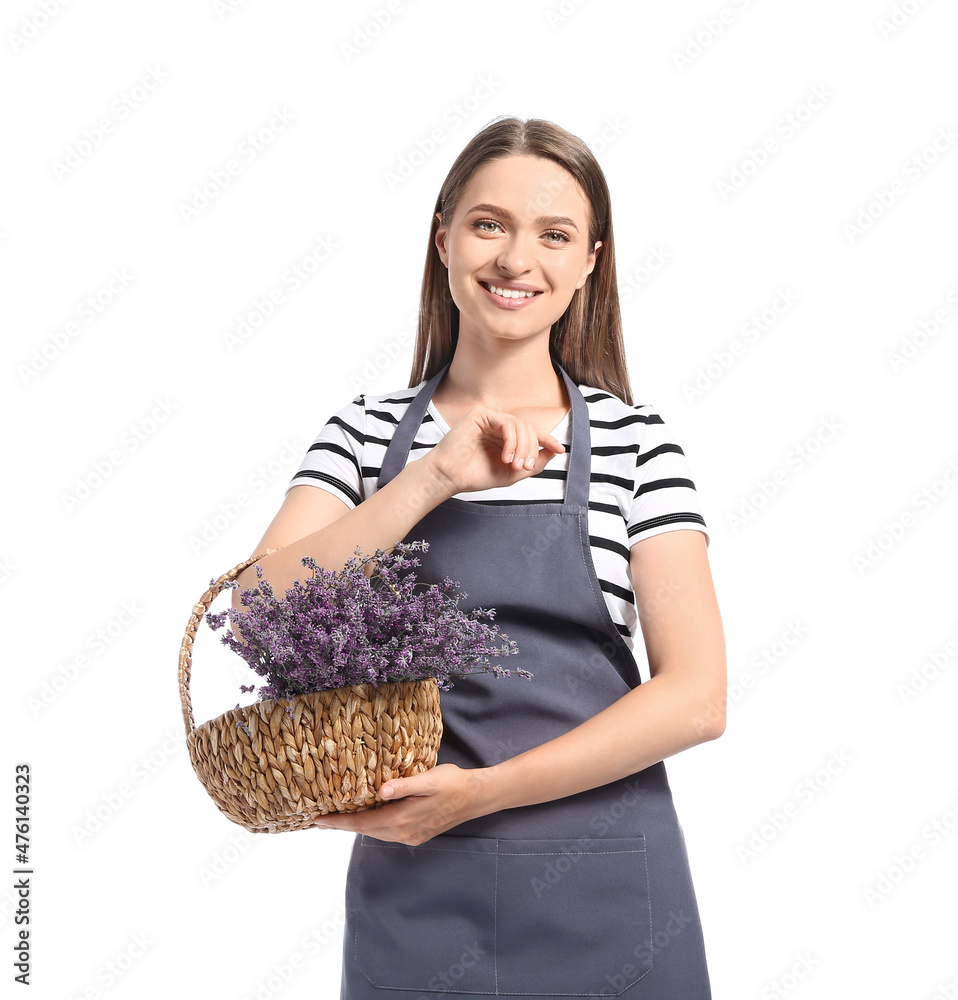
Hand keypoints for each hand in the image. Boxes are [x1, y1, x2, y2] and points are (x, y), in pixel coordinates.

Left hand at [309, 763, 493, 845]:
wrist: (476, 797)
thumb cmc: (453, 783)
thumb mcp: (429, 779)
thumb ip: (404, 786)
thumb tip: (381, 791)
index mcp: (402, 819)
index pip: (362, 822)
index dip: (339, 822)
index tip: (318, 821)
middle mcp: (403, 833)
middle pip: (365, 830)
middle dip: (342, 825)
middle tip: (320, 821)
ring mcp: (410, 836)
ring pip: (376, 832)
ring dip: (357, 826)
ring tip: (338, 820)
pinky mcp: (417, 835)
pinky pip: (387, 832)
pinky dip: (372, 826)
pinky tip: (368, 818)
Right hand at [424, 405, 564, 495]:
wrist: (450, 477)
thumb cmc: (475, 475)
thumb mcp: (512, 473)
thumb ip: (533, 463)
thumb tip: (554, 450)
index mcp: (505, 437)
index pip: (531, 433)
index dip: (547, 439)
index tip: (560, 449)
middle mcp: (498, 425)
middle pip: (528, 429)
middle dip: (531, 449)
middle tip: (524, 467)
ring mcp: (489, 418)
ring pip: (520, 425)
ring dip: (522, 447)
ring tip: (514, 464)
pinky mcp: (480, 414)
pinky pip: (506, 422)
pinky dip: (511, 440)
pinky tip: (506, 455)